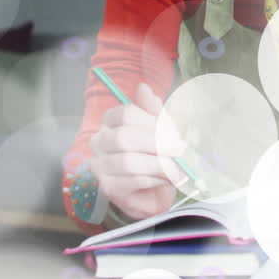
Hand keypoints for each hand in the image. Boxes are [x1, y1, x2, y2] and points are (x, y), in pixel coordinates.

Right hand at [90, 82, 185, 220]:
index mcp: (111, 121)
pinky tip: (164, 179)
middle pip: (124, 137)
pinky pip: (132, 180)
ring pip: (128, 161)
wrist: (154, 190)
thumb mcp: (160, 129)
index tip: (173, 132)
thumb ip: (153, 111)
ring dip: (158, 164)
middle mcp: (99, 142)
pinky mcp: (107, 187)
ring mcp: (99, 166)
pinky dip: (154, 179)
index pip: (126, 114)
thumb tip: (143, 88)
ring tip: (176, 168)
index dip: (152, 122)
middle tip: (179, 150)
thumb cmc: (156, 154)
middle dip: (157, 144)